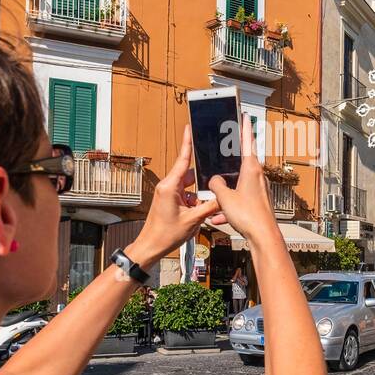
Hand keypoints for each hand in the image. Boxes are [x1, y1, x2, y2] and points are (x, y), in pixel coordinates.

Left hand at [126, 126, 220, 266]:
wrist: (151, 246)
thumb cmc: (166, 234)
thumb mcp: (193, 220)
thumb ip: (210, 206)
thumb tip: (223, 198)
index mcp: (170, 186)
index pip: (182, 160)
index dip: (187, 143)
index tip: (189, 128)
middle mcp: (167, 186)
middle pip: (190, 175)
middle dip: (201, 181)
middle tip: (213, 182)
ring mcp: (167, 193)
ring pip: (189, 187)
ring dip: (197, 196)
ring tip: (202, 209)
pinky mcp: (168, 200)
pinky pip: (185, 195)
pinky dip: (193, 202)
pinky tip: (198, 213)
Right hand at [207, 116, 279, 248]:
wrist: (263, 236)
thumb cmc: (249, 215)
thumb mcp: (224, 198)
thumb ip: (216, 185)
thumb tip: (214, 180)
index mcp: (251, 168)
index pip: (247, 141)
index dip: (244, 127)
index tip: (245, 115)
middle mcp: (258, 176)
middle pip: (243, 160)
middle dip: (232, 157)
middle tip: (226, 147)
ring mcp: (259, 188)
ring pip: (240, 182)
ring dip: (228, 188)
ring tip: (216, 195)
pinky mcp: (259, 201)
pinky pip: (241, 198)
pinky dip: (231, 205)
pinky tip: (220, 217)